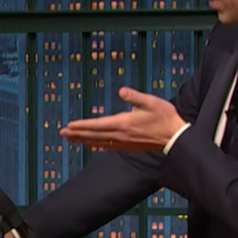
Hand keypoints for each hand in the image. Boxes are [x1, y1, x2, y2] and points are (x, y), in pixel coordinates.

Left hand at [59, 87, 186, 150]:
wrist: (175, 136)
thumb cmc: (164, 117)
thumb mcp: (152, 102)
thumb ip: (135, 97)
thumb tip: (122, 91)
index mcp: (124, 123)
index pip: (97, 125)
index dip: (82, 126)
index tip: (69, 126)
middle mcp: (120, 135)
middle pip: (94, 135)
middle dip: (76, 134)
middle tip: (62, 133)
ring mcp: (123, 142)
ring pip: (98, 141)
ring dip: (83, 139)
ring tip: (70, 138)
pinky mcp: (127, 146)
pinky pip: (107, 146)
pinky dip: (95, 144)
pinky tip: (90, 144)